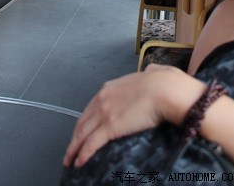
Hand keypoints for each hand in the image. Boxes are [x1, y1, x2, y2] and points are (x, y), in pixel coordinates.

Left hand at [63, 65, 204, 167]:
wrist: (164, 90)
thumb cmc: (163, 83)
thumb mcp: (150, 74)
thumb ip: (147, 74)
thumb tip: (151, 72)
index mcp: (109, 88)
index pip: (90, 108)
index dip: (84, 122)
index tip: (81, 131)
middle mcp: (102, 99)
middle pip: (82, 122)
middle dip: (74, 137)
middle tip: (70, 149)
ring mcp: (104, 113)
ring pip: (82, 134)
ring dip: (73, 149)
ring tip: (69, 160)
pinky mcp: (109, 127)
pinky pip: (91, 143)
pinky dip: (82, 154)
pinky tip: (79, 162)